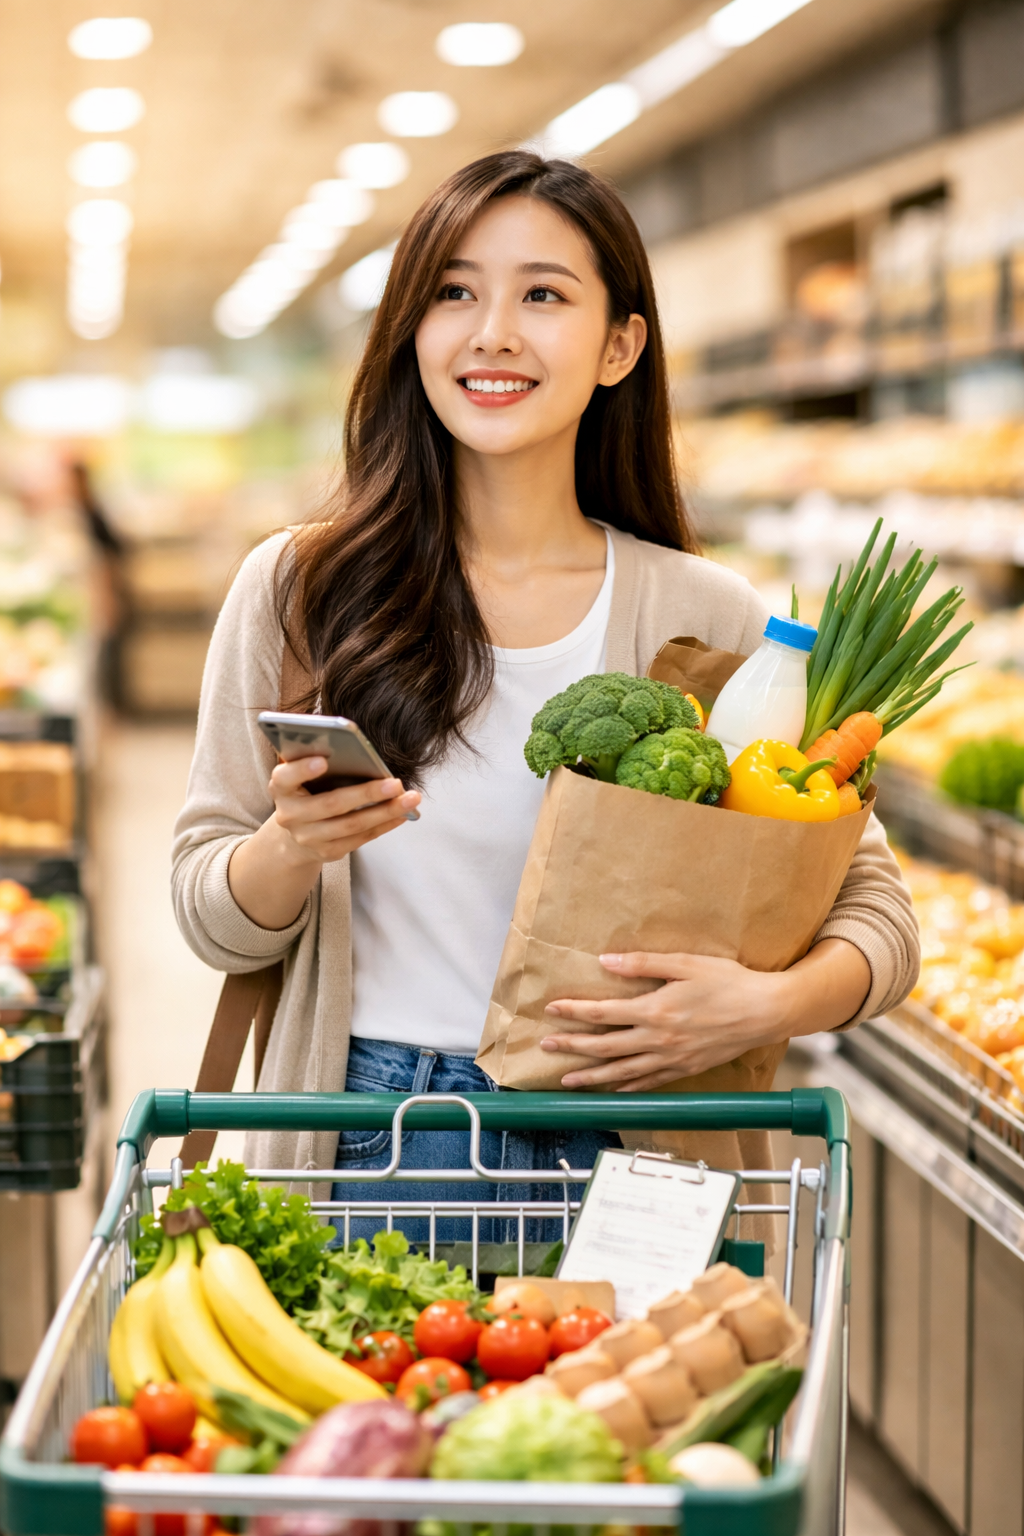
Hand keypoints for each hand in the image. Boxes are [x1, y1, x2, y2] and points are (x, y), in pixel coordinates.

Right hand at [228, 757, 420, 930]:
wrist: (295, 834)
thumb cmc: (307, 791)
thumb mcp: (302, 774)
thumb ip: (316, 759)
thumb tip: (352, 745)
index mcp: (280, 788)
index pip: (285, 777)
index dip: (302, 769)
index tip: (323, 761)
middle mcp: (290, 815)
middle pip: (330, 805)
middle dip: (366, 794)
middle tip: (395, 783)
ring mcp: (308, 837)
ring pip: (351, 825)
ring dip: (385, 812)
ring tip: (411, 798)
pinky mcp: (328, 852)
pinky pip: (361, 838)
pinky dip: (384, 825)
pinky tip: (403, 814)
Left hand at [540, 939, 870, 1090]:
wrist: (766, 1012)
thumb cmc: (729, 983)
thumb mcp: (686, 963)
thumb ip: (644, 963)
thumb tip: (607, 962)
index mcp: (656, 1010)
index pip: (604, 1013)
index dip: (575, 1012)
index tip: (552, 1010)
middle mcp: (659, 1040)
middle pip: (605, 1047)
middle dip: (573, 1047)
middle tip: (546, 1047)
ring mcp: (672, 1059)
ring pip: (623, 1072)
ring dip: (593, 1076)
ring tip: (568, 1080)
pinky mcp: (686, 1070)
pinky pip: (649, 1083)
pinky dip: (627, 1088)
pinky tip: (614, 1090)